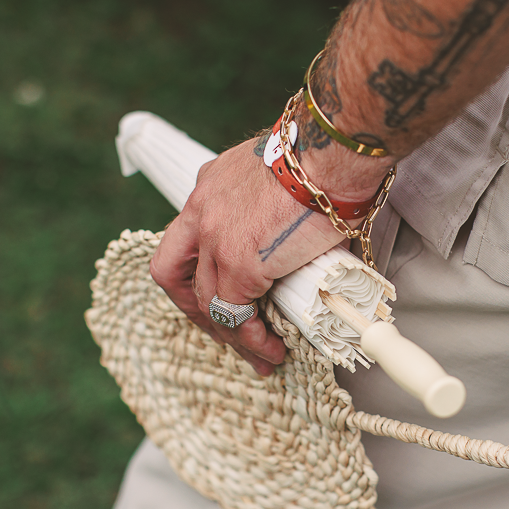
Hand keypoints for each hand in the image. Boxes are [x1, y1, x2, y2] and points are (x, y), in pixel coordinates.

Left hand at [149, 137, 347, 375]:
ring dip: (232, 334)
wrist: (333, 155)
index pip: (184, 240)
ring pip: (207, 302)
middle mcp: (201, 213)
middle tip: (227, 334)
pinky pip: (237, 315)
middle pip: (175, 275)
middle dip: (197, 312)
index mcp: (209, 187)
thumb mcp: (281, 175)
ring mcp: (215, 241)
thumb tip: (305, 236)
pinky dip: (252, 339)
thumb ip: (278, 205)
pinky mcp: (240, 264)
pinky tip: (271, 348)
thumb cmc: (324, 160)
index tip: (221, 295)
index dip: (196, 274)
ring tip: (263, 353)